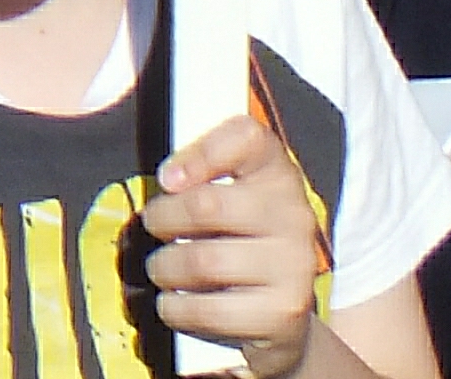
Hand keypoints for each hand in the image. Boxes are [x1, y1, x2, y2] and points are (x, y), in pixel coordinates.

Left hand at [139, 117, 326, 376]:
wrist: (279, 314)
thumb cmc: (236, 241)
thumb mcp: (225, 195)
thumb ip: (198, 171)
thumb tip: (169, 178)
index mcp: (276, 174)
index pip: (247, 138)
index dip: (200, 153)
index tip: (168, 178)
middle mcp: (294, 215)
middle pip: (207, 204)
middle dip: (163, 218)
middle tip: (156, 228)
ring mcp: (293, 266)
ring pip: (203, 261)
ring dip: (165, 267)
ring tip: (164, 269)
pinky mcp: (282, 313)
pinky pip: (208, 309)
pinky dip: (177, 307)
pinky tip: (176, 302)